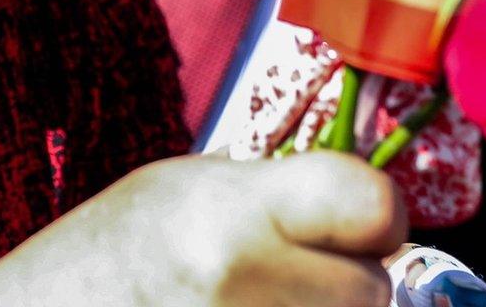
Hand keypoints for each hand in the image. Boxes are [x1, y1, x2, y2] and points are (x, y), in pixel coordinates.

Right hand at [0, 153, 405, 306]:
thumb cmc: (109, 255)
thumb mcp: (186, 189)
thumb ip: (281, 196)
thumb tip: (375, 216)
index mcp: (227, 216)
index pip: (373, 206)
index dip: (375, 213)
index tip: (355, 222)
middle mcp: (239, 285)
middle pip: (370, 291)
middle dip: (340, 282)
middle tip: (283, 275)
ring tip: (255, 305)